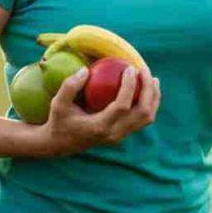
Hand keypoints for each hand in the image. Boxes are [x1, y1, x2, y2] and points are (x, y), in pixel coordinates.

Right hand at [41, 65, 159, 156]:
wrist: (60, 144)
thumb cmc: (59, 121)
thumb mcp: (58, 103)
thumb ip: (70, 86)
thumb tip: (86, 70)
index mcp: (100, 127)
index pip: (122, 106)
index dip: (130, 86)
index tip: (130, 68)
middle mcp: (114, 134)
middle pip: (143, 113)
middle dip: (149, 90)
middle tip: (144, 70)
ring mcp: (121, 136)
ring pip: (147, 118)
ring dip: (153, 97)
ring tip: (152, 79)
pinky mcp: (123, 134)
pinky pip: (143, 119)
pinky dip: (149, 103)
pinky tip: (146, 88)